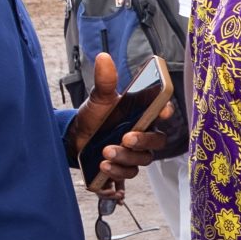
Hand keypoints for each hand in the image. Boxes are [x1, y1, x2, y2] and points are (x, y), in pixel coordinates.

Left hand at [67, 53, 173, 198]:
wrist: (75, 138)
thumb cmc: (96, 117)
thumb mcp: (99, 99)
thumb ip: (105, 82)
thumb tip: (103, 58)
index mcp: (142, 119)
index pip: (162, 116)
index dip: (165, 114)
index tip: (160, 112)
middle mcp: (142, 139)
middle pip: (154, 145)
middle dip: (140, 144)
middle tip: (124, 139)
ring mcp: (132, 157)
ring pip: (139, 164)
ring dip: (124, 160)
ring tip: (104, 155)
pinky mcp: (119, 172)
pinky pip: (124, 181)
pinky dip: (116, 181)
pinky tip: (106, 177)